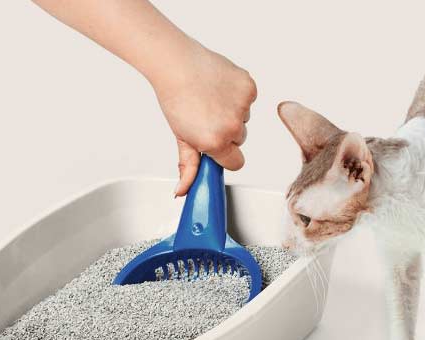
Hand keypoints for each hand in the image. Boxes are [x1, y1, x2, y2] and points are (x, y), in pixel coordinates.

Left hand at [152, 43, 256, 195]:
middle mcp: (232, 127)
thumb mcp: (181, 138)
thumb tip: (183, 191)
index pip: (236, 163)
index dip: (225, 154)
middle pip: (240, 140)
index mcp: (216, 142)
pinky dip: (238, 94)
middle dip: (226, 131)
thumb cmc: (175, 98)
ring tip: (211, 99)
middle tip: (207, 116)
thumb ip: (188, 167)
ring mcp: (242, 106)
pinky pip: (249, 98)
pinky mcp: (249, 87)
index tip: (215, 144)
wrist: (175, 64)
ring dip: (232, 112)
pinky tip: (219, 88)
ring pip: (244, 118)